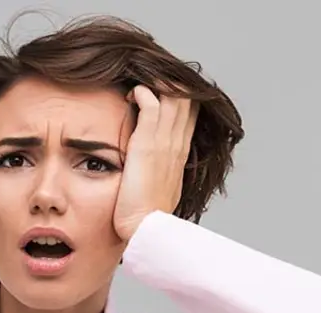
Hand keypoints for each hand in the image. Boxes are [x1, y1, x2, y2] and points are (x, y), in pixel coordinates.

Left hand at [113, 85, 198, 241]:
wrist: (145, 229)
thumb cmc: (146, 216)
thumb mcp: (157, 189)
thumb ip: (155, 172)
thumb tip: (149, 169)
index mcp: (179, 154)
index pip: (188, 113)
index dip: (178, 96)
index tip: (161, 88)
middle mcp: (176, 144)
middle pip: (185, 99)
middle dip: (168, 83)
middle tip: (149, 76)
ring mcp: (164, 143)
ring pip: (172, 97)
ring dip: (156, 83)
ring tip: (138, 79)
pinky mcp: (147, 144)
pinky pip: (152, 105)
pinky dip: (143, 93)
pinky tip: (132, 93)